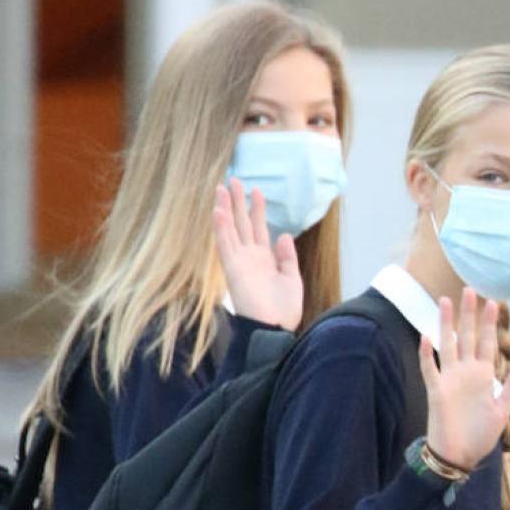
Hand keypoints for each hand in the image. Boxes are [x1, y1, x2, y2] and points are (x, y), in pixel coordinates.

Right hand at [213, 178, 303, 330]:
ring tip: (221, 188)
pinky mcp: (233, 270)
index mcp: (264, 259)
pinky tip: (218, 212)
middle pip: (242, 224)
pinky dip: (221, 229)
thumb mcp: (292, 278)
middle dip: (237, 203)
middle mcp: (250, 258)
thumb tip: (283, 235)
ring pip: (231, 230)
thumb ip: (287, 257)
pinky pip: (225, 246)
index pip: (259, 229)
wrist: (275, 329)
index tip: (257, 191)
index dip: (257, 210)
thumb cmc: (284, 309)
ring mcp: (240, 262)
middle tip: (233, 180)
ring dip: (225, 210)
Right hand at [418, 288, 509, 470]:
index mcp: (483, 376)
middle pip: (467, 336)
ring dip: (446, 324)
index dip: (489, 323)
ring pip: (447, 344)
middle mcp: (466, 372)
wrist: (458, 455)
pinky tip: (426, 337)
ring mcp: (450, 379)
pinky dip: (427, 354)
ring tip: (445, 301)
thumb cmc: (479, 435)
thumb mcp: (502, 410)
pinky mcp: (437, 391)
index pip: (487, 343)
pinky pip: (430, 369)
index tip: (493, 301)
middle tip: (470, 289)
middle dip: (469, 314)